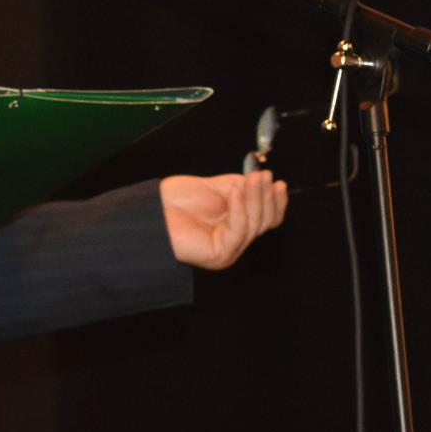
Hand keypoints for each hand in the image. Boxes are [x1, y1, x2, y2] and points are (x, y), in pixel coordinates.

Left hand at [159, 170, 287, 270]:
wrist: (153, 210)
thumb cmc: (177, 201)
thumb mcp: (217, 188)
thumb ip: (242, 187)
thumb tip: (263, 181)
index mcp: (236, 226)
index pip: (266, 219)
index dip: (275, 202)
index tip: (277, 182)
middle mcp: (235, 241)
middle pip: (265, 222)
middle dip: (265, 197)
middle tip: (263, 177)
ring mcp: (229, 250)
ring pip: (255, 225)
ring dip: (254, 198)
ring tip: (251, 179)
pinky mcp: (220, 254)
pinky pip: (239, 230)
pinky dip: (239, 209)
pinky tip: (235, 191)